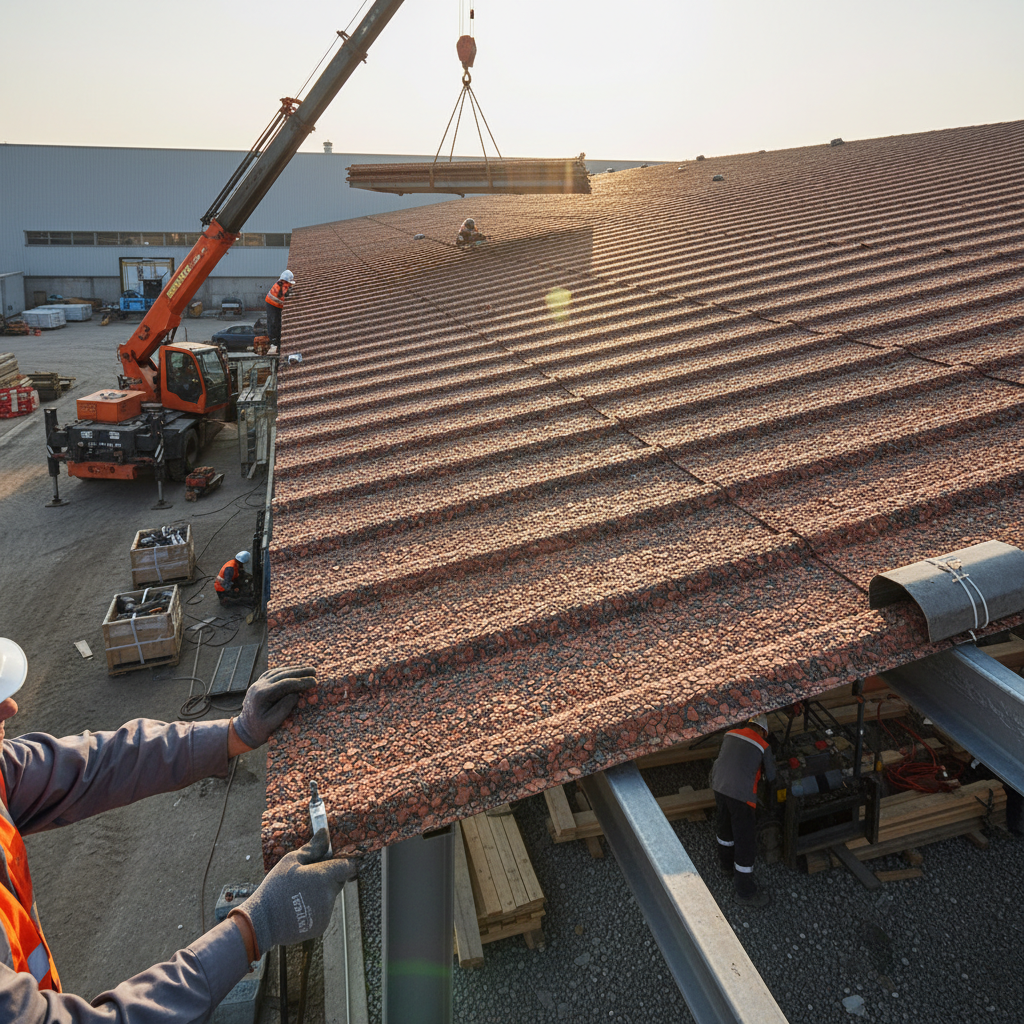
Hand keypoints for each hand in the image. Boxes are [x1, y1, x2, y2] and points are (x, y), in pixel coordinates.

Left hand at [232, 664, 315, 748]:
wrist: (244, 731)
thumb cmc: (260, 730)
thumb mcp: (273, 723)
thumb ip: (284, 707)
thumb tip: (295, 693)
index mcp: (262, 695)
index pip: (285, 684)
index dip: (301, 682)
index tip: (314, 682)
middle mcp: (259, 686)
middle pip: (282, 674)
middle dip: (300, 672)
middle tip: (315, 672)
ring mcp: (258, 683)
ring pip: (278, 672)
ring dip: (294, 669)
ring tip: (308, 669)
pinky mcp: (259, 684)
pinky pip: (274, 673)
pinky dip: (286, 671)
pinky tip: (294, 670)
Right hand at [235, 830, 356, 953]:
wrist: (262, 922)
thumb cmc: (275, 888)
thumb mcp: (290, 861)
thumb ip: (312, 848)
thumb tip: (325, 833)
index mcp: (324, 878)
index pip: (349, 867)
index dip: (346, 862)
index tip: (336, 860)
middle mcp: (329, 896)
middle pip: (338, 881)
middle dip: (328, 877)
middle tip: (307, 876)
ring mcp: (326, 913)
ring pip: (329, 897)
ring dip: (320, 893)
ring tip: (297, 894)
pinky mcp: (320, 927)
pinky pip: (322, 911)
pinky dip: (314, 908)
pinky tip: (296, 908)